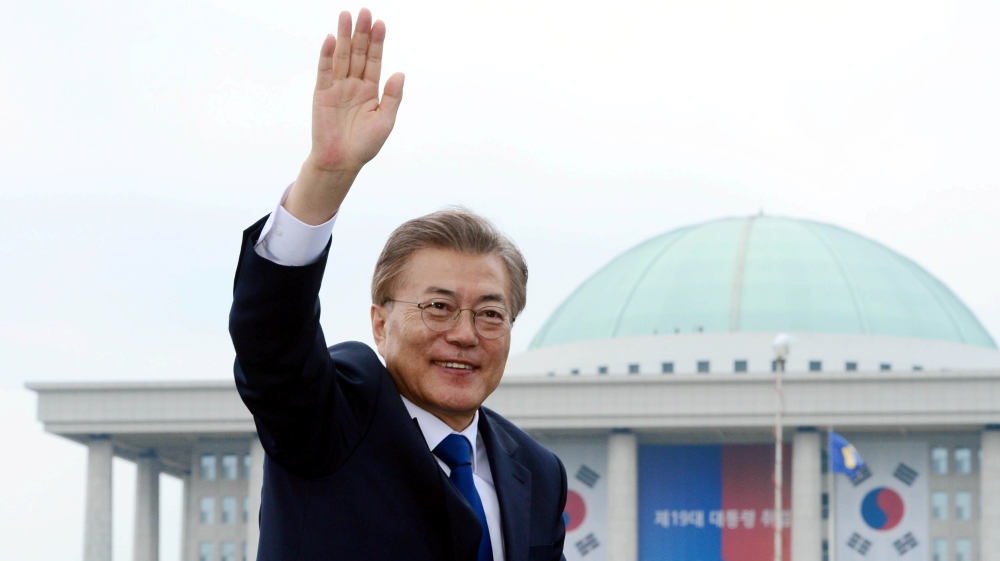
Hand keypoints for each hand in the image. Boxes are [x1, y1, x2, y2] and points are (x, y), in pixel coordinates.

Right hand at [285, 9, 403, 224]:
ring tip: (346, 16)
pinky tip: (329, 39)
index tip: (380, 24)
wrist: (341, 161)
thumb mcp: (384, 121)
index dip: (377, 42)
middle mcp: (353, 84)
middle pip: (357, 53)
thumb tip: (400, 72)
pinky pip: (324, 71)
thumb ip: (392, 97)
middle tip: (364, 12)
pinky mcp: (321, 94)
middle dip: (361, 33)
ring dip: (342, 36)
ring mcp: (337, 87)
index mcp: (371, 90)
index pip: (374, 60)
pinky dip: (326, 56)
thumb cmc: (365, 145)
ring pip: (340, 57)